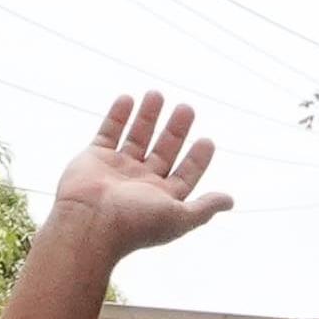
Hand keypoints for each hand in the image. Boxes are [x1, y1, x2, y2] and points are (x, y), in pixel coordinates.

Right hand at [49, 94, 231, 259]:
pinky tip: (128, 99)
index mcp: (160, 199)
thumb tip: (230, 201)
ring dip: (147, 116)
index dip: (197, 159)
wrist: (88, 223)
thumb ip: (203, 208)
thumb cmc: (134, 224)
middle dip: (176, 131)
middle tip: (187, 108)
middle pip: (163, 151)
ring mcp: (116, 169)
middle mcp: (139, 184)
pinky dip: (117, 116)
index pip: (184, 175)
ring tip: (157, 94)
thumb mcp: (178, 217)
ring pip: (136, 137)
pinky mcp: (94, 158)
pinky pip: (108, 132)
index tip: (207, 140)